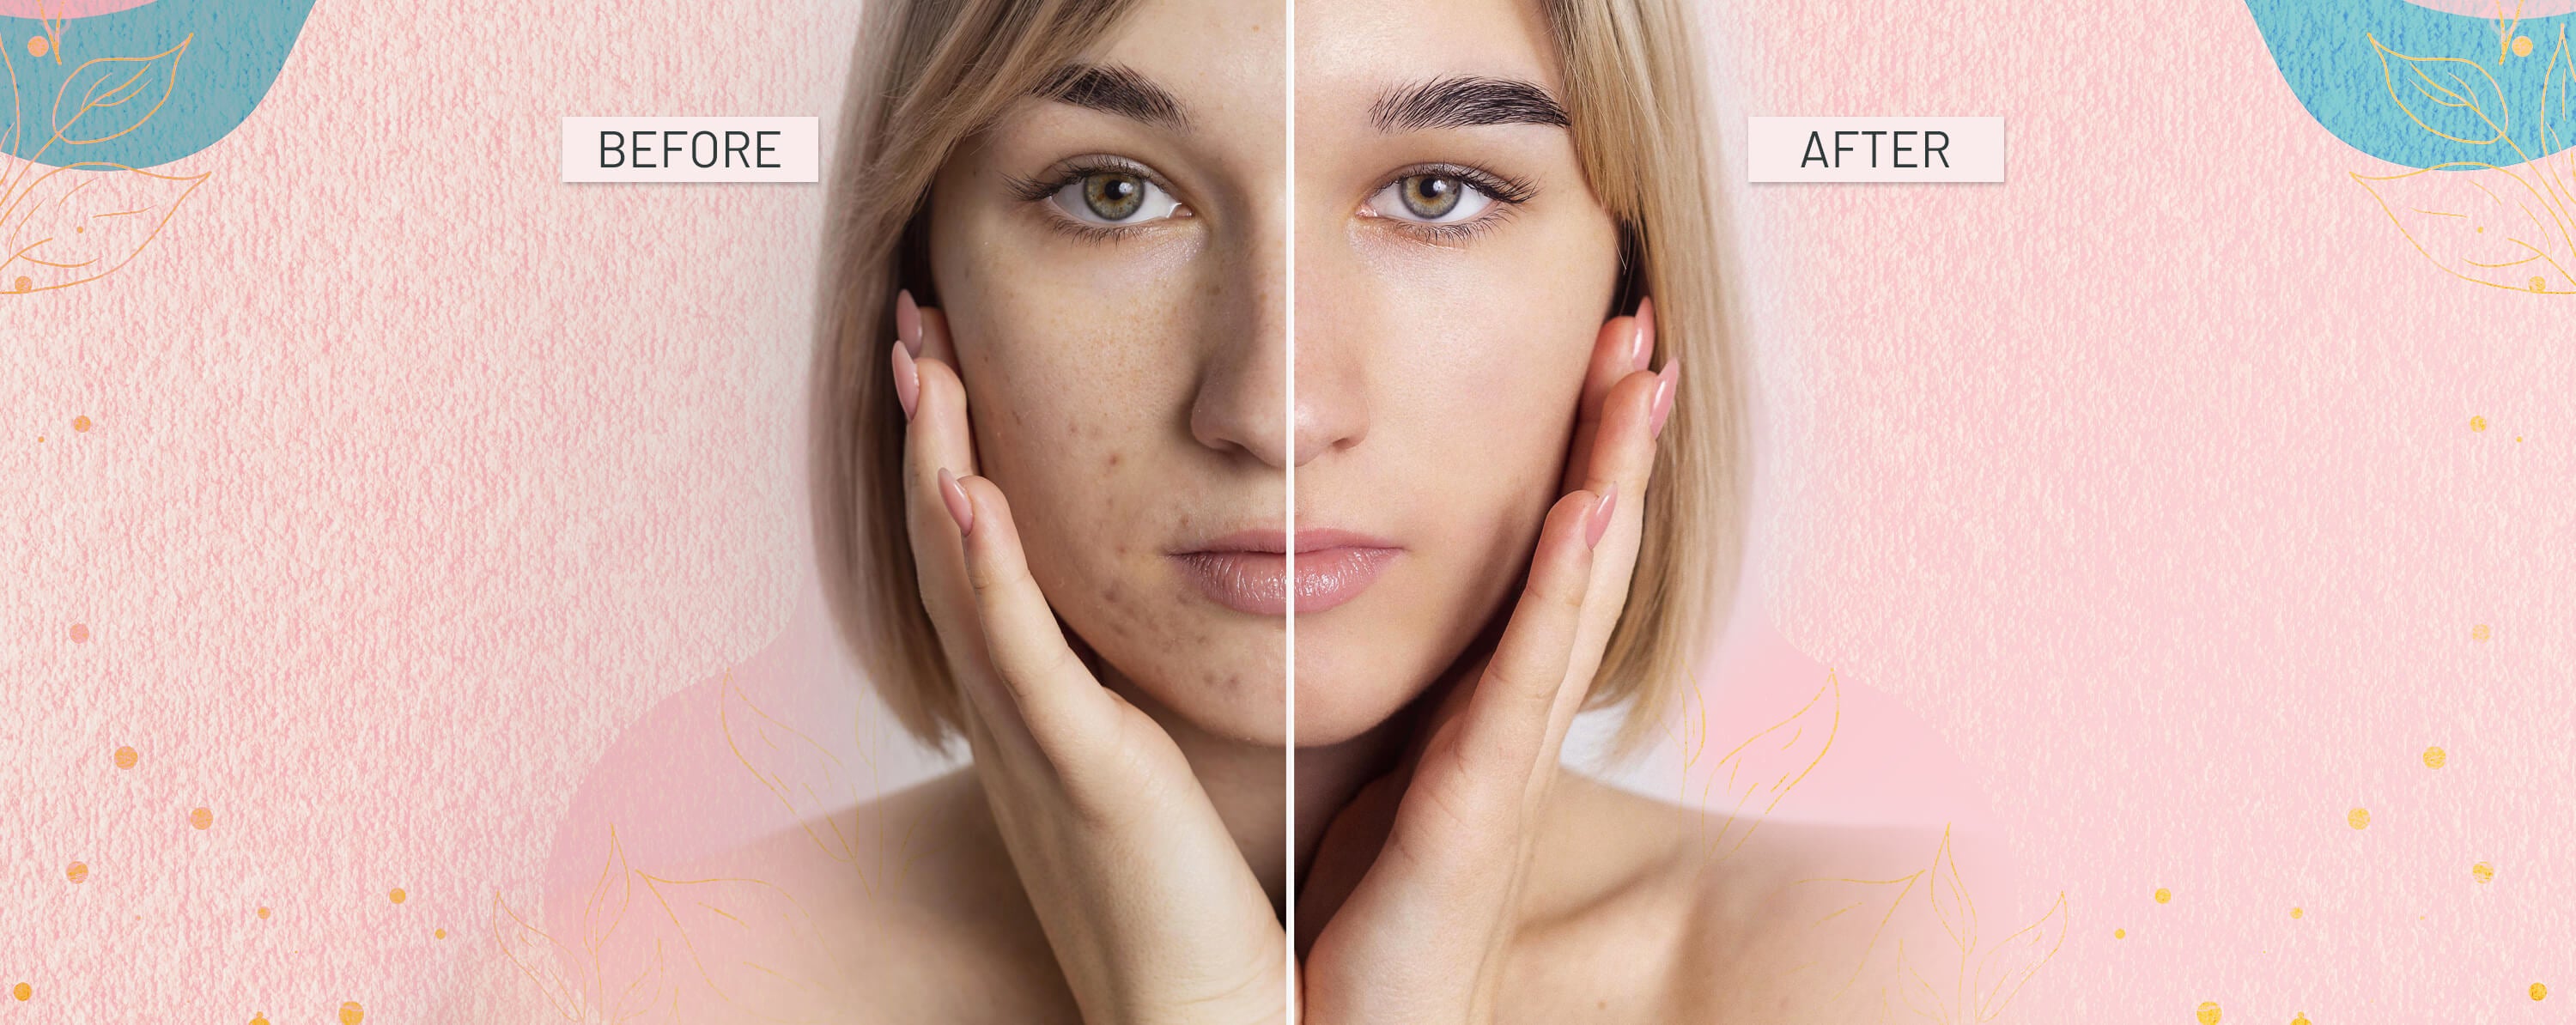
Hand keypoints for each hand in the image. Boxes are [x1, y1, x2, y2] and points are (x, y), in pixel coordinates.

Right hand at [891, 291, 1288, 1024]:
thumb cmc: (1205, 918)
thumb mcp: (1160, 784)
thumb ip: (1147, 707)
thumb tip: (1168, 636)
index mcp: (1044, 717)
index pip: (983, 562)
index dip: (955, 459)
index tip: (951, 362)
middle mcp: (1020, 724)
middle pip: (951, 549)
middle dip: (928, 432)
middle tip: (912, 325)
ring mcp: (1039, 748)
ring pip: (966, 581)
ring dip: (938, 465)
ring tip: (921, 362)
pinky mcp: (1081, 779)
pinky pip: (1021, 660)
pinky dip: (985, 571)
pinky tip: (967, 490)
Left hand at [1295, 300, 1677, 1023]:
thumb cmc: (1346, 934)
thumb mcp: (1366, 787)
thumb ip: (1381, 705)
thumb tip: (1331, 604)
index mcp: (1473, 717)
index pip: (1536, 558)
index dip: (1575, 456)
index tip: (1591, 353)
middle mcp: (1505, 732)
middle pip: (1578, 556)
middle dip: (1613, 439)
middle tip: (1639, 324)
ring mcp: (1503, 773)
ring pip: (1572, 599)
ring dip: (1612, 480)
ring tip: (1636, 376)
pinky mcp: (1475, 820)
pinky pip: (1523, 690)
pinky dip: (1565, 596)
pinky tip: (1590, 515)